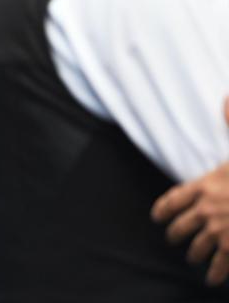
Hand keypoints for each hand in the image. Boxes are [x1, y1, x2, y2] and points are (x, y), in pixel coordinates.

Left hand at [151, 98, 228, 285]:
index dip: (164, 209)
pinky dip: (215, 273)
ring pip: (197, 247)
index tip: (157, 216)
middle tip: (173, 239)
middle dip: (176, 234)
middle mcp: (208, 208)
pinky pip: (220, 264)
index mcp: (206, 183)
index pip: (175, 198)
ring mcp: (220, 229)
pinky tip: (212, 279)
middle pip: (181, 226)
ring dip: (193, 254)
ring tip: (192, 258)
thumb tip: (226, 99)